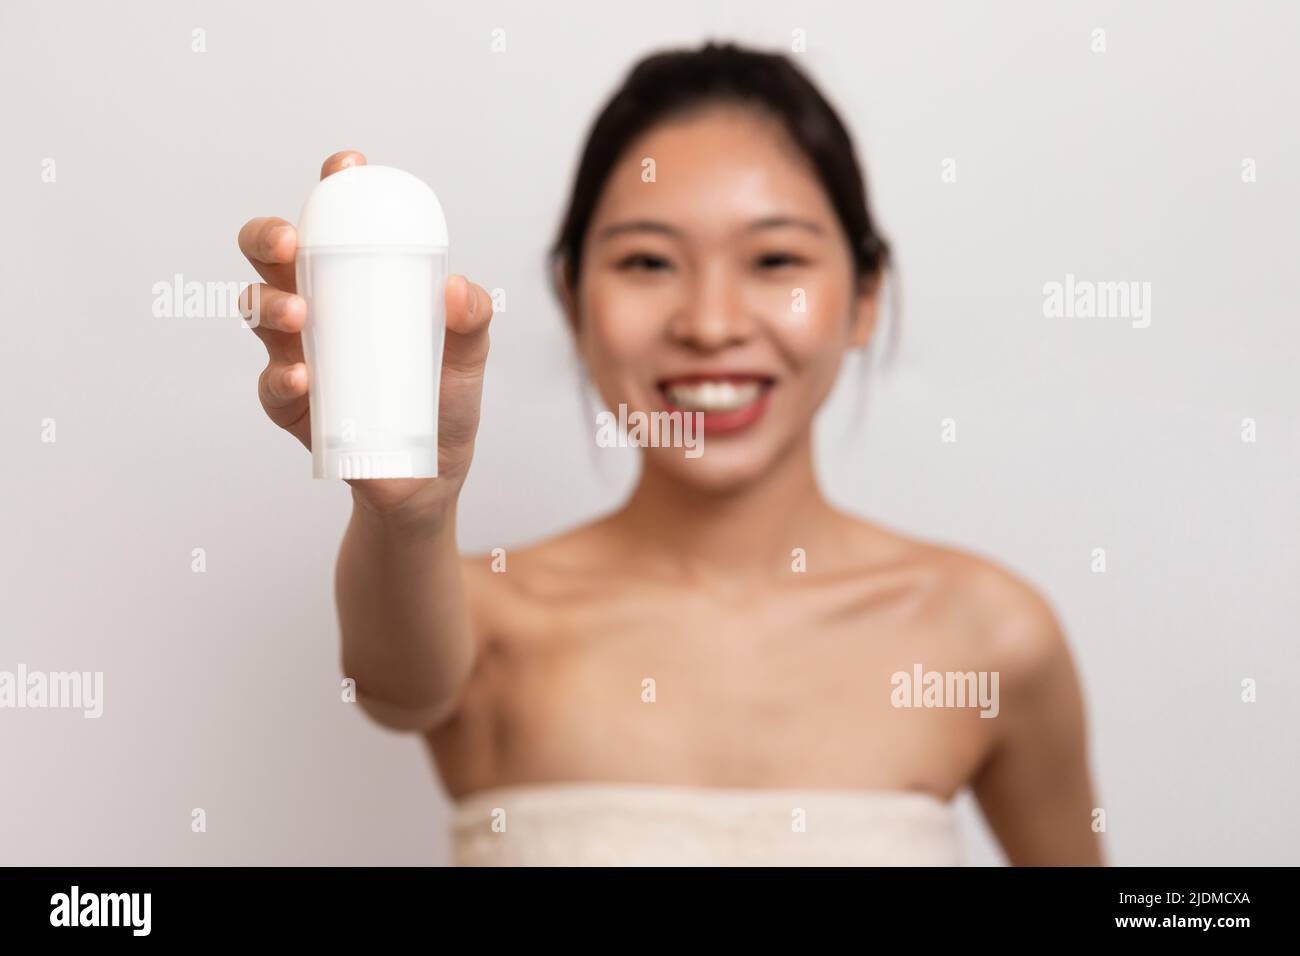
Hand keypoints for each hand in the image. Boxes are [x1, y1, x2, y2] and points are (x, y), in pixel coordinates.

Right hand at [237, 150, 493, 518]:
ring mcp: (297, 355)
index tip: (345, 168)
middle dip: (269, 236)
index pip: (336, 226)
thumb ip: (473, 323)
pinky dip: (282, 377)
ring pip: (257, 310)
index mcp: (356, 286)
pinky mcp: (290, 405)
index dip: (333, 189)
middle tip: (292, 242)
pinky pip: (272, 383)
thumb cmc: (442, 408)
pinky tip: (303, 377)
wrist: (426, 482)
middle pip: (271, 257)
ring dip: (268, 302)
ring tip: (299, 314)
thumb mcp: (467, 362)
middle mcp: (317, 310)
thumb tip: (458, 286)